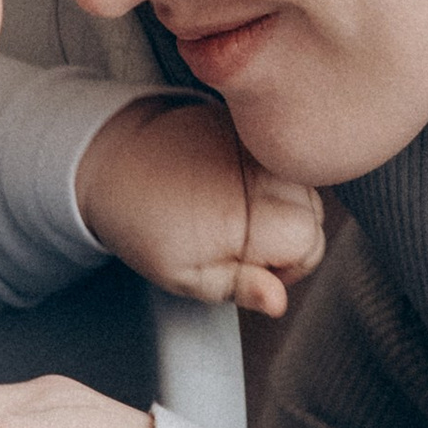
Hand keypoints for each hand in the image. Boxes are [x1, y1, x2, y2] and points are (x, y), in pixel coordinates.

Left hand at [75, 95, 325, 319]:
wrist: (112, 162)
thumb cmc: (147, 226)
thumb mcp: (185, 274)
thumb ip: (239, 288)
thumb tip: (280, 303)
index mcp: (248, 215)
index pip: (310, 244)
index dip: (290, 267)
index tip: (258, 270)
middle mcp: (261, 172)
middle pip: (315, 214)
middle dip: (293, 236)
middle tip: (246, 244)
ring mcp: (257, 142)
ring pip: (304, 184)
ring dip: (287, 204)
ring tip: (242, 213)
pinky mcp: (249, 124)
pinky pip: (284, 156)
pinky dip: (273, 175)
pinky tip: (237, 185)